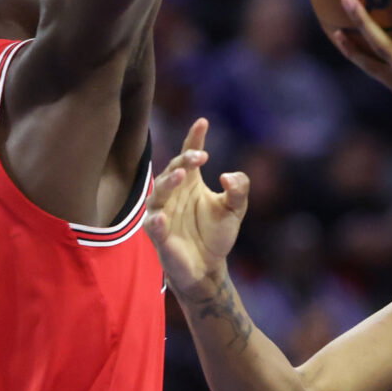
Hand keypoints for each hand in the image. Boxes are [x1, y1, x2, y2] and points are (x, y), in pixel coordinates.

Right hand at [145, 118, 249, 296]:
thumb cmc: (217, 234)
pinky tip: (162, 216)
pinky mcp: (158, 235)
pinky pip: (152, 225)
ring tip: (182, 175)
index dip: (195, 139)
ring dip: (168, 182)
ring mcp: (163, 213)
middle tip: (198, 157)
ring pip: (158, 193)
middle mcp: (174, 194)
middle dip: (184, 161)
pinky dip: (155, 220)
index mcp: (191, 183)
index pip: (190, 156)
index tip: (203, 122)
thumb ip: (239, 190)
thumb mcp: (235, 209)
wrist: (208, 268)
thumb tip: (227, 176)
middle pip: (173, 170)